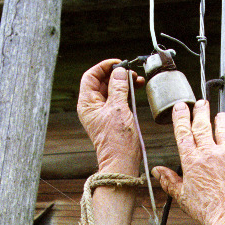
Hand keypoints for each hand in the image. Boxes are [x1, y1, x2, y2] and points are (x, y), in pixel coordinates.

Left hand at [77, 59, 145, 173]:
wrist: (122, 161)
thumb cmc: (117, 140)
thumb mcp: (118, 109)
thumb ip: (118, 87)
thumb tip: (120, 71)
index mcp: (87, 104)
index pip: (91, 76)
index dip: (103, 67)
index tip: (118, 63)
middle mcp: (93, 106)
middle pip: (102, 81)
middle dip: (116, 74)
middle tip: (131, 73)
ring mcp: (103, 112)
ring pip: (112, 89)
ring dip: (124, 83)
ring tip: (137, 80)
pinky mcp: (113, 117)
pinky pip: (118, 99)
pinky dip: (127, 92)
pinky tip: (136, 89)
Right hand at [154, 100, 224, 224]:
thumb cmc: (209, 210)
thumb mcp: (183, 197)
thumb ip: (169, 181)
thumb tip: (157, 171)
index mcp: (192, 161)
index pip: (183, 132)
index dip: (181, 117)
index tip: (180, 107)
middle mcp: (209, 152)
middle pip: (202, 124)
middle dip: (200, 110)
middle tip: (200, 102)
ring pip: (223, 127)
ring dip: (221, 118)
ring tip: (220, 113)